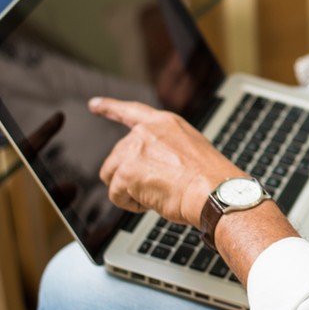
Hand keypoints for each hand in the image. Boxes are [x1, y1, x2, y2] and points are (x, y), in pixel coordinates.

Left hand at [91, 97, 240, 225]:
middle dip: (129, 176)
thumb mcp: (190, 150)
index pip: (131, 111)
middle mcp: (146, 131)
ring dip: (128, 191)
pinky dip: (130, 204)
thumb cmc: (209, 178)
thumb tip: (150, 167)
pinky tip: (151, 202)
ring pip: (112, 176)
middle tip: (156, 187)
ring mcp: (134, 150)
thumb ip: (164, 148)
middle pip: (117, 156)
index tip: (94, 104)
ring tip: (156, 195)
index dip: (110, 107)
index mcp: (165, 123)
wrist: (214, 191)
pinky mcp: (126, 171)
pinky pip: (115, 195)